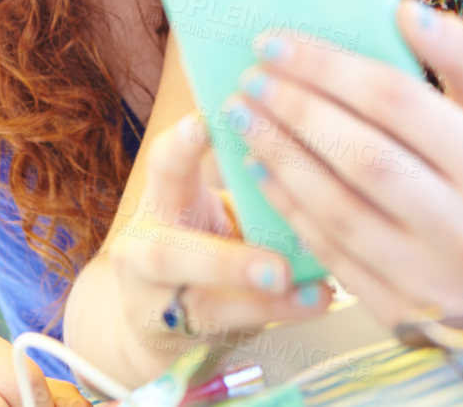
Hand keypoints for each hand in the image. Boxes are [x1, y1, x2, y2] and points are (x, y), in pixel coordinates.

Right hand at [104, 113, 331, 380]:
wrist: (146, 316)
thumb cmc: (197, 239)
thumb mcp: (202, 204)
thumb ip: (241, 180)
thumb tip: (306, 139)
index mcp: (161, 203)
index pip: (165, 167)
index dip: (182, 145)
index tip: (209, 121)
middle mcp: (145, 254)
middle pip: (171, 255)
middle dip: (226, 260)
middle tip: (275, 262)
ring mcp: (157, 305)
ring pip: (202, 306)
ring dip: (258, 302)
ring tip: (297, 284)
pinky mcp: (179, 342)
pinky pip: (230, 332)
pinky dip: (278, 314)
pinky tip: (316, 298)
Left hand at [224, 0, 462, 324]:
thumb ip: (460, 53)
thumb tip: (404, 11)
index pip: (399, 102)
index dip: (330, 69)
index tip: (276, 41)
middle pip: (364, 157)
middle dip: (296, 110)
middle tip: (253, 78)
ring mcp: (436, 280)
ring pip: (338, 209)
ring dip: (280, 156)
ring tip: (244, 115)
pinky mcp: (403, 314)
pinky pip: (330, 252)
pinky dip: (288, 205)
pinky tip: (261, 168)